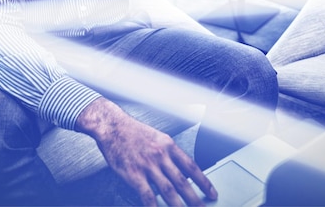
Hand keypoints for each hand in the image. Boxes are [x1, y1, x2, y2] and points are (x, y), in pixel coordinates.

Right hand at [77, 98, 216, 205]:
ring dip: (179, 206)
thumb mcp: (156, 136)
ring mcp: (147, 165)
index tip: (212, 193)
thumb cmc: (133, 131)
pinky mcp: (133, 174)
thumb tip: (181, 170)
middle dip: (195, 199)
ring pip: (168, 190)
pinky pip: (147, 195)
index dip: (204, 181)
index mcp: (168, 145)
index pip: (191, 166)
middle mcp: (160, 155)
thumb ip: (168, 153)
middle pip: (182, 182)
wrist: (112, 126)